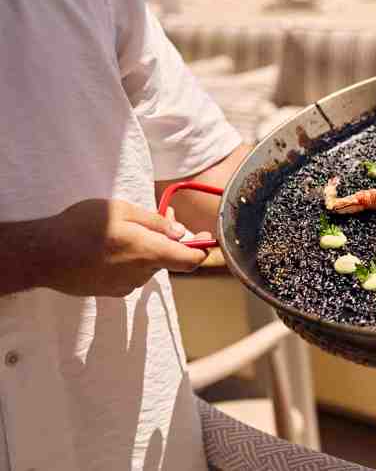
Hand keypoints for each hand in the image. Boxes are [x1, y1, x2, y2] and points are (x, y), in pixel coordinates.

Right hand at [40, 199, 208, 296]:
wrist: (43, 255)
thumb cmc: (83, 226)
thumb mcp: (122, 210)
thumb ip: (156, 222)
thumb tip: (181, 232)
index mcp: (150, 252)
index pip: (191, 260)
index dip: (202, 249)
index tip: (205, 237)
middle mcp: (142, 274)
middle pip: (168, 259)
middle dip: (169, 240)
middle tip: (163, 218)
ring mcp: (126, 286)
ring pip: (148, 266)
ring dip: (147, 250)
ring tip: (127, 231)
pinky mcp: (110, 292)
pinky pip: (131, 274)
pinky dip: (130, 261)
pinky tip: (111, 248)